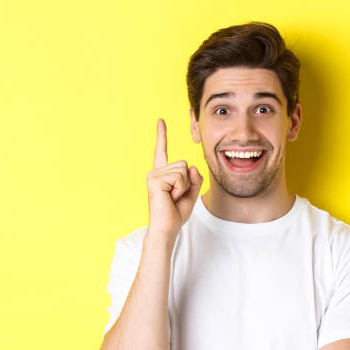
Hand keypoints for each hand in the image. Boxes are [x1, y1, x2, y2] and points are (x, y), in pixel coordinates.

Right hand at [146, 118, 203, 240]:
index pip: (162, 151)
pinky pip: (179, 177)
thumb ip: (195, 178)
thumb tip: (191, 166)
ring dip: (183, 186)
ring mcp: (153, 175)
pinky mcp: (154, 180)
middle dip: (187, 182)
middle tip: (176, 196)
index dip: (162, 136)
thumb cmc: (176, 213)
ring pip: (182, 170)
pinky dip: (179, 188)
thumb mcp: (191, 193)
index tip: (161, 120)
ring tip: (172, 197)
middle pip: (183, 164)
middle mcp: (156, 172)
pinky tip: (169, 197)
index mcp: (163, 174)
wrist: (167, 228)